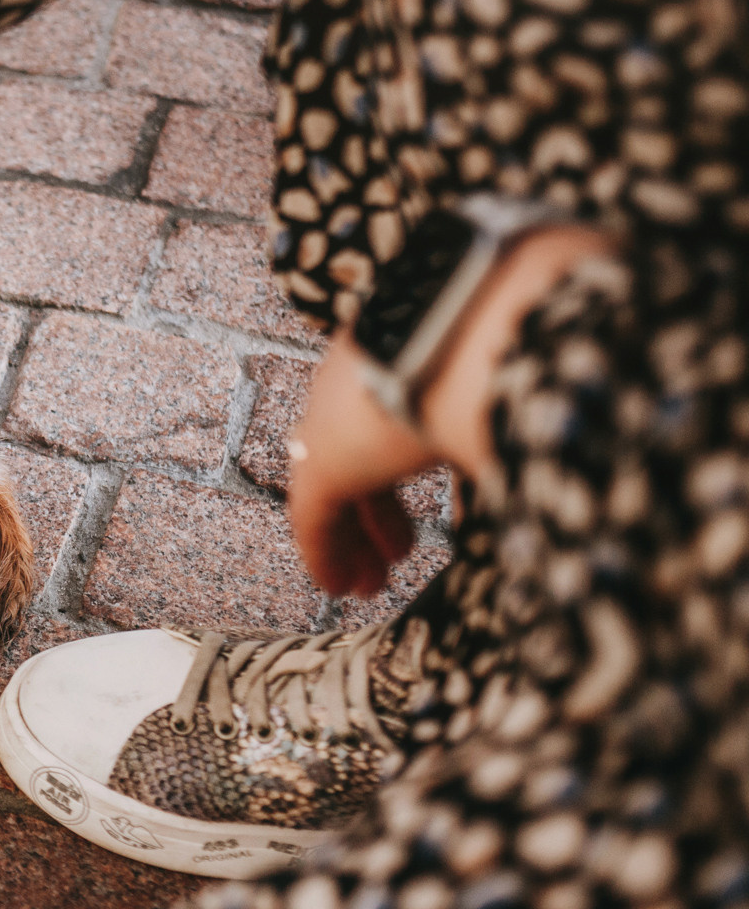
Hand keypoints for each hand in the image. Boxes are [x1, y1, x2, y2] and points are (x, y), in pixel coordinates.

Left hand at [288, 224, 613, 595]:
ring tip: (374, 579)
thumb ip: (539, 399)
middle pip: (363, 447)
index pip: (405, 406)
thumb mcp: (533, 367)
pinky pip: (314, 513)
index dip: (420, 451)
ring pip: (334, 483)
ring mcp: (338, 411)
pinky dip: (328, 551)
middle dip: (380, 504)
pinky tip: (340, 586)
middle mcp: (368, 370)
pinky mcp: (322, 458)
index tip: (436, 487)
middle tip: (400, 544)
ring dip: (358, 535)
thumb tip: (594, 423)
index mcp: (414, 342)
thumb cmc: (533, 335)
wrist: (487, 322)